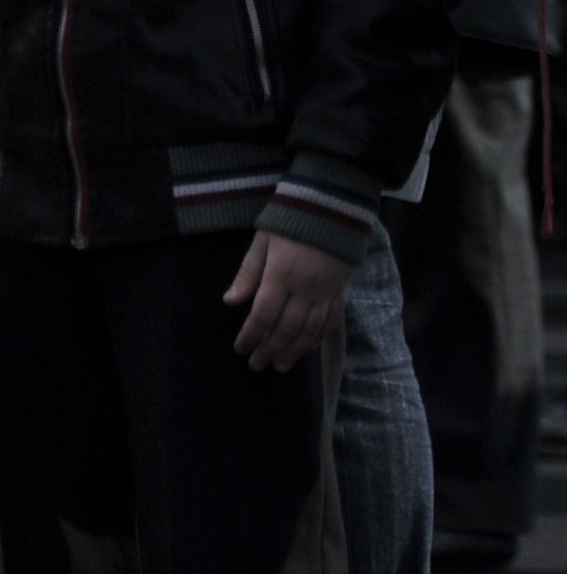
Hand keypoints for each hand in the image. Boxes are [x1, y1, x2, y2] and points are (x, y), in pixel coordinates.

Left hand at [225, 226, 354, 370]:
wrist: (334, 206)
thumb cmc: (291, 221)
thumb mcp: (263, 241)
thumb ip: (248, 273)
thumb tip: (230, 302)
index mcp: (281, 275)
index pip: (262, 316)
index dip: (250, 336)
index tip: (240, 349)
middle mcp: (306, 287)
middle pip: (286, 328)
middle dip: (270, 350)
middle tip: (257, 365)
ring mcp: (327, 290)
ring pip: (310, 329)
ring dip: (294, 351)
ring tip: (280, 366)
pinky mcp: (342, 289)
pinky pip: (332, 320)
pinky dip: (318, 338)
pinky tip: (307, 349)